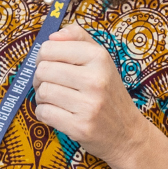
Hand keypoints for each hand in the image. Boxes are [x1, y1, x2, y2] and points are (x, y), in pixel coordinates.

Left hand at [33, 24, 146, 165]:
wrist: (127, 133)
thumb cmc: (109, 94)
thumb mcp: (102, 60)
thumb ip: (79, 38)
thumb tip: (53, 35)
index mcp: (99, 57)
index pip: (50, 47)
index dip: (43, 56)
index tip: (50, 64)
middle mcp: (95, 79)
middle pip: (43, 70)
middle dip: (40, 78)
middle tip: (51, 84)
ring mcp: (88, 105)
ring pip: (42, 92)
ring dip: (42, 97)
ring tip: (56, 99)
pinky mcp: (80, 127)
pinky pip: (44, 112)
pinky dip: (44, 113)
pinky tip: (57, 113)